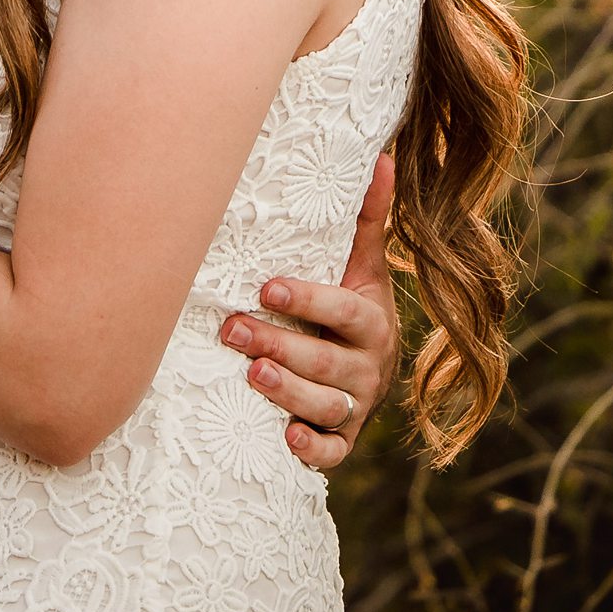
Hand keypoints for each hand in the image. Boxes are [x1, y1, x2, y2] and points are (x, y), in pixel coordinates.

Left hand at [216, 154, 401, 471]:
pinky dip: (313, 449)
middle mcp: (369, 367)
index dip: (307, 301)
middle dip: (280, 346)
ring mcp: (357, 407)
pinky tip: (287, 438)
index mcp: (372, 321)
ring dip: (289, 394)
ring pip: (327, 407)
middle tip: (232, 330)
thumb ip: (365, 220)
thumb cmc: (352, 308)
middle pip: (326, 362)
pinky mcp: (343, 441)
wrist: (373, 375)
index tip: (267, 286)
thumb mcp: (363, 267)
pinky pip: (333, 454)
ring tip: (252, 375)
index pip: (343, 311)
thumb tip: (380, 158)